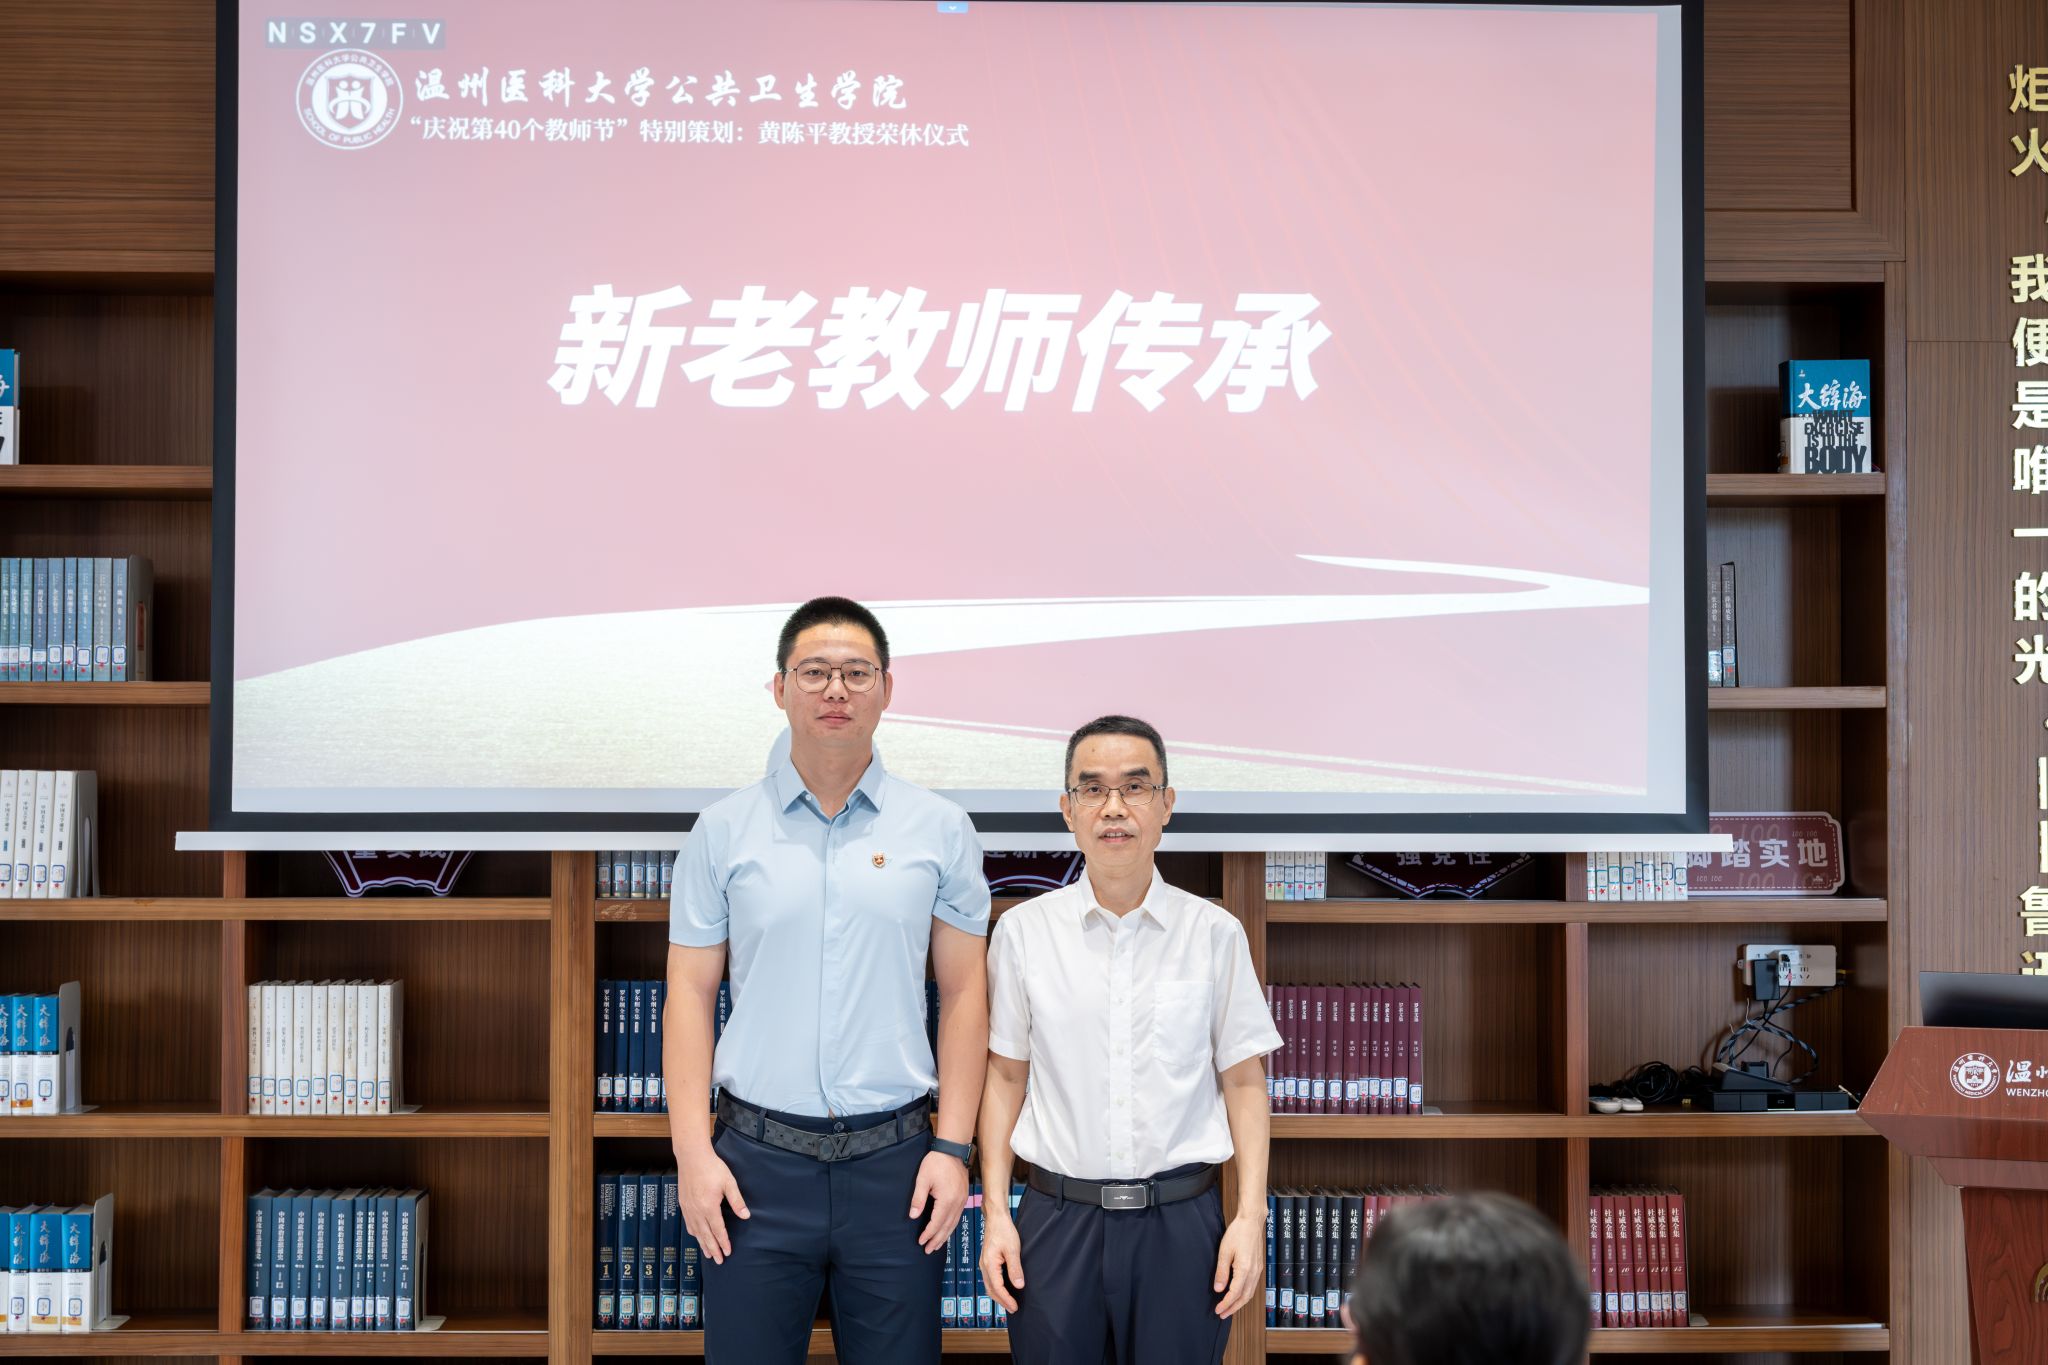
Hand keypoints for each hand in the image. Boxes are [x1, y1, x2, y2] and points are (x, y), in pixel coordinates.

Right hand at [677, 1141, 748, 1264]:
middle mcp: (697, 1211)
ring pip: (696, 1231)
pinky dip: (694, 1233)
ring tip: (709, 1254)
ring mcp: (688, 1208)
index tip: (727, 1252)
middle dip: (713, 1249)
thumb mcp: (729, 1183)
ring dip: (702, 1244)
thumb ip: (737, 1201)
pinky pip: (688, 1223)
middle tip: (719, 1261)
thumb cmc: (712, 1168)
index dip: (723, 1242)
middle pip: (706, 1235)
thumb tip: (746, 1216)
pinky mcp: (683, 1204)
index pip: (718, 1230)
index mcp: (709, 1207)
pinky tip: (697, 1236)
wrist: (692, 1157)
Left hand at [909, 1150, 968, 1252]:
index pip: (937, 1223)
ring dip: (945, 1235)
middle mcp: (957, 1203)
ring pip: (954, 1223)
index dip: (928, 1234)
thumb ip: (918, 1199)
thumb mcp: (923, 1179)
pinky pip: (957, 1217)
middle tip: (928, 1250)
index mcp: (947, 1200)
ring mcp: (962, 1200)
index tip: (921, 1242)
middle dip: (937, 1240)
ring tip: (937, 1245)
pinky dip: (951, 1226)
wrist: (953, 1149)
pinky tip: (946, 1230)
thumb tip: (913, 1216)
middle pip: (947, 1227)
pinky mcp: (964, 1197)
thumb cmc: (936, 1163)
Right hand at [980, 1212, 1024, 1312]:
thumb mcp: (1013, 1249)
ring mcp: (984, 1263)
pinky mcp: (987, 1260)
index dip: (1006, 1299)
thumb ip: (1015, 1268)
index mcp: (989, 1264)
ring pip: (989, 1285)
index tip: (1015, 1306)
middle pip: (991, 1289)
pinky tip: (1004, 1288)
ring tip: (1009, 1302)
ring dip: (998, 1295)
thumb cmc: (1004, 1230)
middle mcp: (984, 1265)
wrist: (996, 1218)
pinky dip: (996, 1287)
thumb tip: (1019, 1285)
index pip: (997, 1288)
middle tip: (1013, 1309)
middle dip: (1001, 1301)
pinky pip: (990, 1279)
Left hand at [1212, 1213, 1264, 1318]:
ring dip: (1239, 1303)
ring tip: (1229, 1308)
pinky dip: (1245, 1295)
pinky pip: (1253, 1286)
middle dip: (1233, 1308)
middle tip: (1222, 1314)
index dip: (1226, 1304)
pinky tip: (1238, 1295)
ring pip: (1250, 1294)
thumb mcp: (1224, 1251)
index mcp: (1245, 1269)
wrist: (1252, 1222)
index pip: (1235, 1294)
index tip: (1218, 1310)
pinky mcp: (1258, 1267)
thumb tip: (1218, 1288)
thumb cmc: (1238, 1233)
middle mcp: (1254, 1272)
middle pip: (1244, 1298)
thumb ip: (1221, 1272)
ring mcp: (1258, 1270)